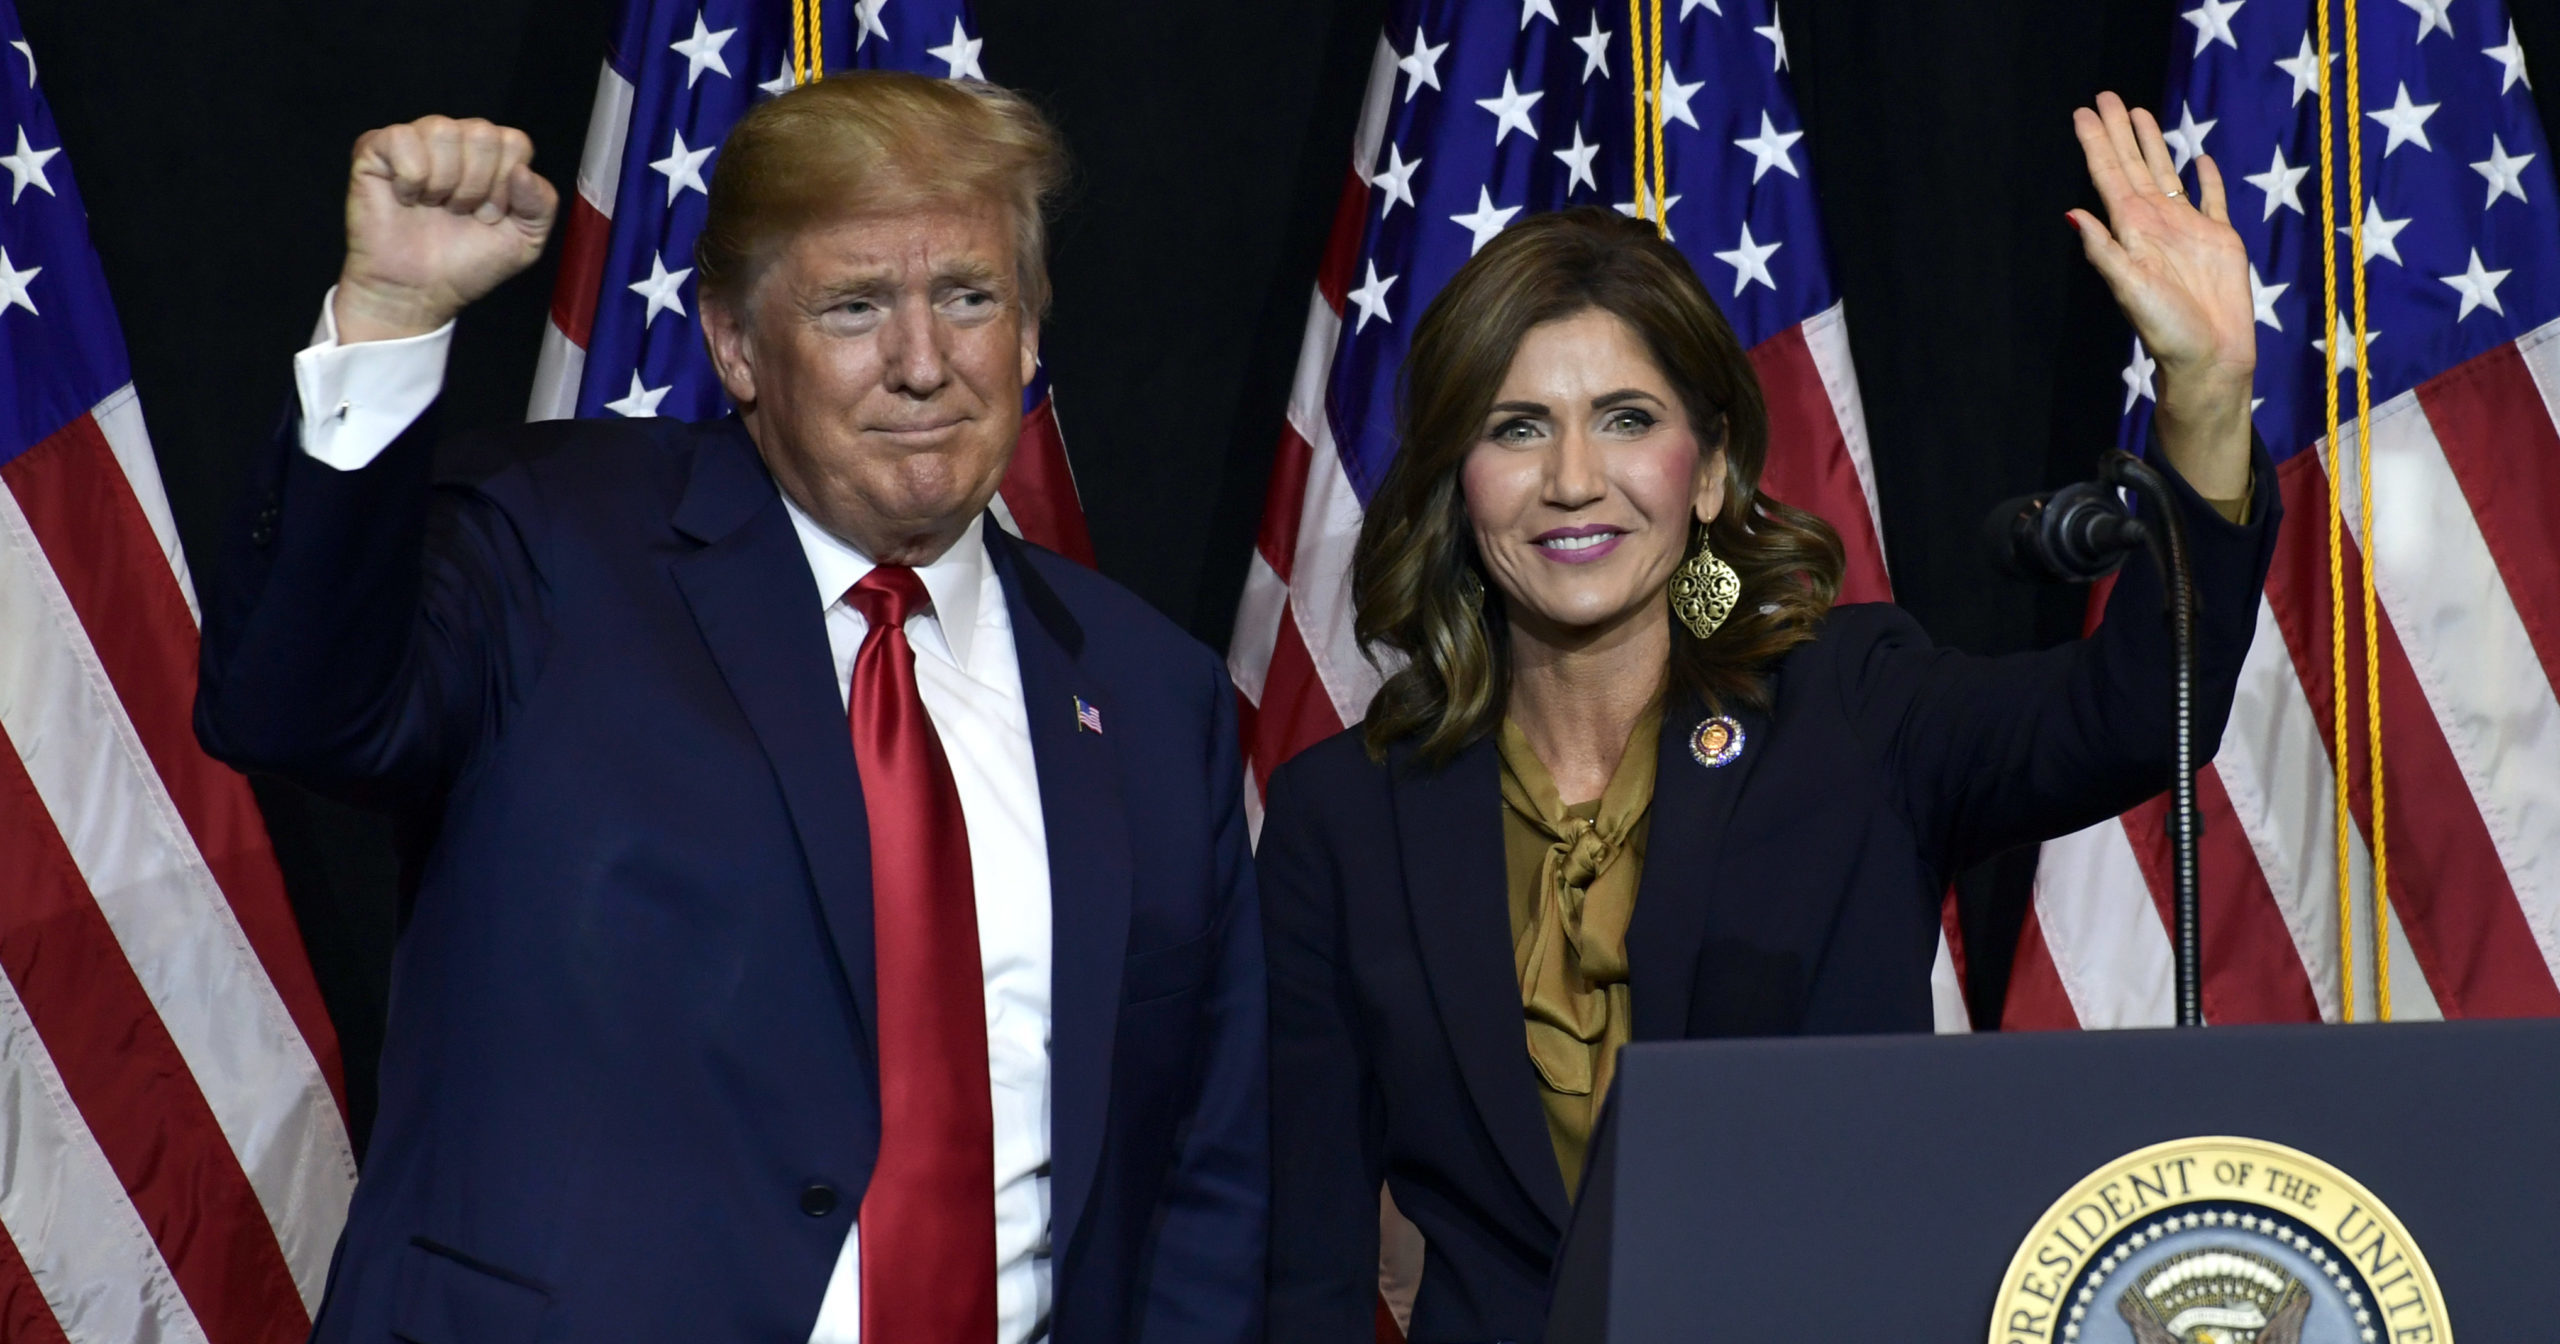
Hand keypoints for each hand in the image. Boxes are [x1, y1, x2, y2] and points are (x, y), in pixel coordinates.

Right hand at [335, 117, 556, 343]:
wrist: (419, 291)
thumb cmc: (468, 262)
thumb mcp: (526, 240)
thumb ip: (541, 203)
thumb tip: (522, 170)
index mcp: (492, 155)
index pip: (515, 141)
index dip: (505, 186)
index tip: (489, 215)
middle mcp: (455, 140)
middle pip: (482, 133)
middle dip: (476, 185)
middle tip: (459, 213)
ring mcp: (416, 141)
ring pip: (443, 130)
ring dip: (444, 182)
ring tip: (434, 206)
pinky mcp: (375, 148)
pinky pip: (402, 138)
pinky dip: (411, 178)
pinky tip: (406, 198)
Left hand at [2068, 92, 2253, 497]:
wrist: (2210, 358)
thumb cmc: (2167, 330)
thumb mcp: (2129, 288)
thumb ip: (2104, 250)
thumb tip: (2072, 213)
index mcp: (2132, 231)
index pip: (2109, 177)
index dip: (2096, 144)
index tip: (2083, 112)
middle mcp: (2156, 224)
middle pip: (2133, 166)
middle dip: (2119, 131)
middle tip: (2106, 96)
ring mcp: (2188, 230)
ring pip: (2167, 174)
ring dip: (2153, 145)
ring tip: (2140, 113)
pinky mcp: (2220, 240)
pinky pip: (2212, 200)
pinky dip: (2206, 178)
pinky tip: (2199, 159)